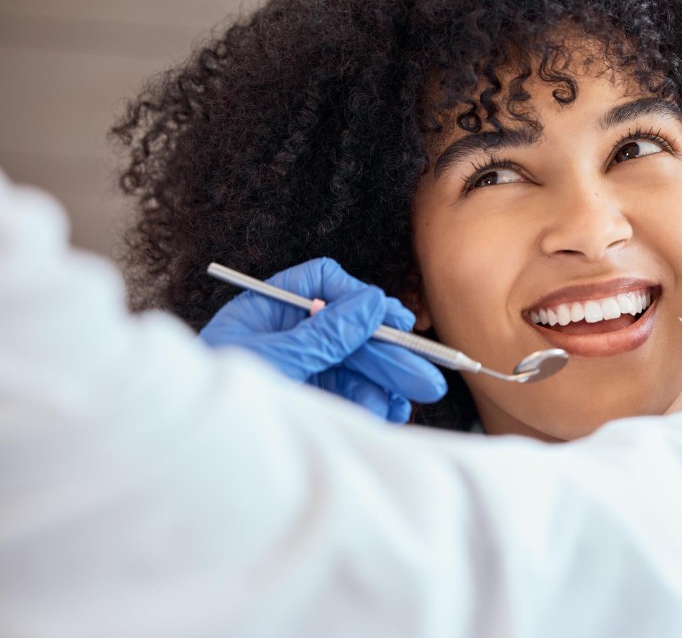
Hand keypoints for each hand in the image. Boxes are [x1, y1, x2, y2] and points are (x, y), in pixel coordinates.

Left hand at [200, 258, 446, 421]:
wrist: (188, 467)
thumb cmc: (213, 404)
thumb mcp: (274, 360)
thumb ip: (325, 333)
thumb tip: (371, 302)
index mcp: (265, 310)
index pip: (321, 283)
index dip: (357, 296)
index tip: (389, 317)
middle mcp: (285, 336)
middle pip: (348, 332)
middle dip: (388, 355)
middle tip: (425, 375)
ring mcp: (297, 369)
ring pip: (354, 367)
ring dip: (384, 384)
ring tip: (405, 403)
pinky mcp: (305, 400)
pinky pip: (346, 395)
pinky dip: (369, 404)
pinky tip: (384, 413)